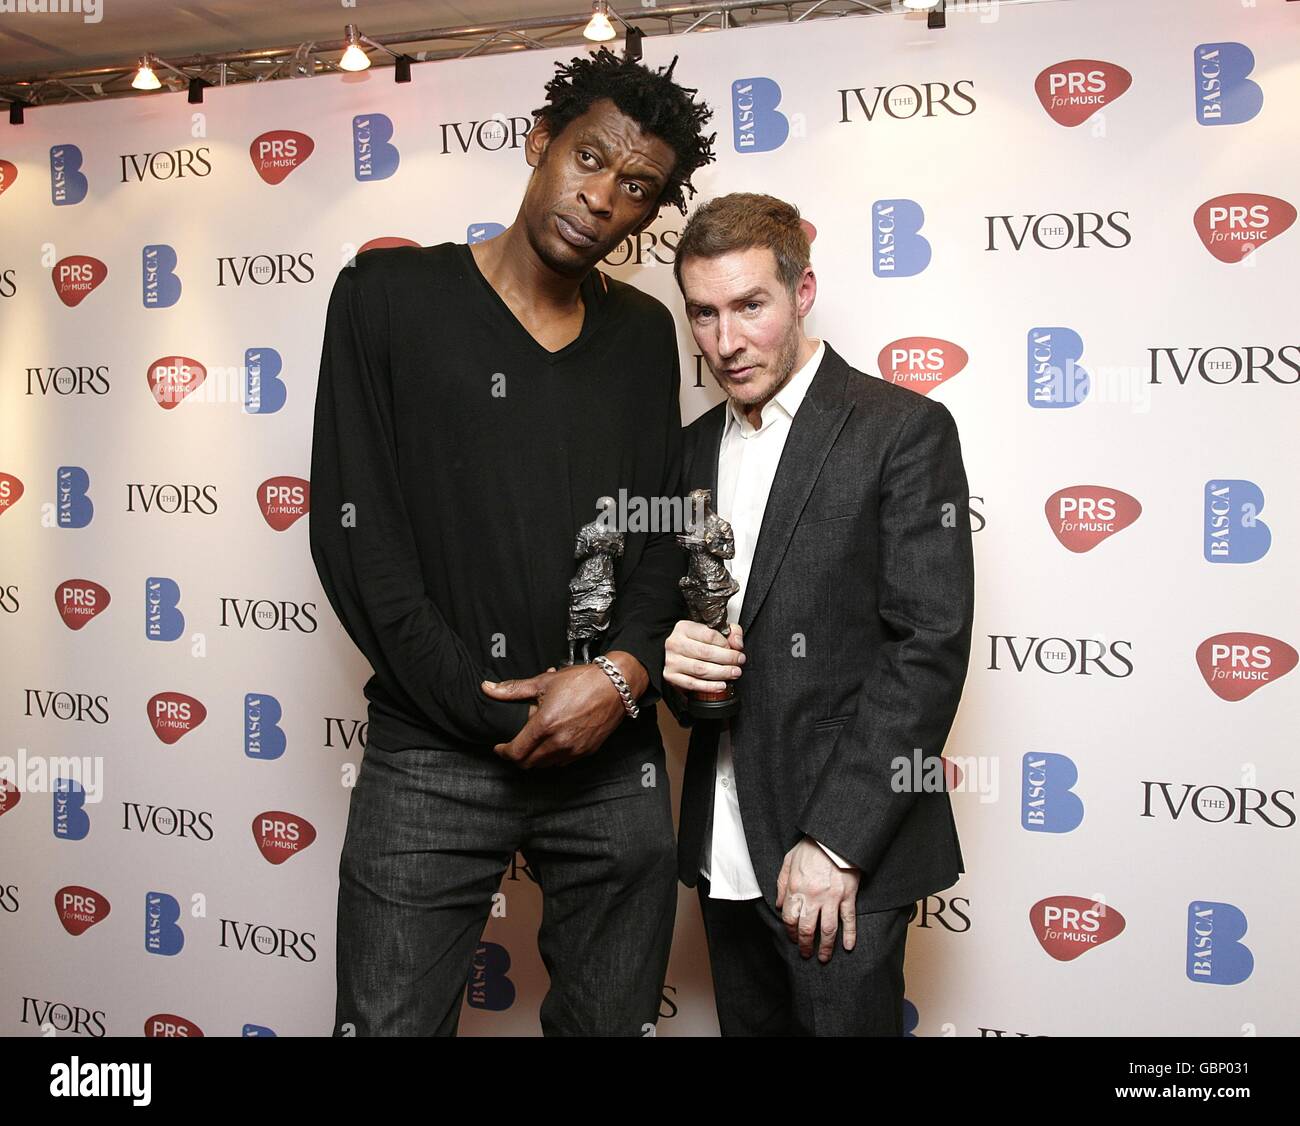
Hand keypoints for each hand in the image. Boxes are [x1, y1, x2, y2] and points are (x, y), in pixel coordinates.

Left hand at [480, 653, 643, 769]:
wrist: (615, 685)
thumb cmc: (581, 681)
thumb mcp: (543, 682)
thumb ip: (513, 689)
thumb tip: (487, 688)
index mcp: (545, 725)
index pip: (516, 752)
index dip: (503, 752)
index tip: (499, 747)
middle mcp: (559, 742)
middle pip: (528, 763)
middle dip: (518, 755)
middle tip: (517, 742)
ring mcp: (574, 750)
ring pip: (545, 765)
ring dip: (536, 756)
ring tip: (539, 735)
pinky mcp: (586, 752)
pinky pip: (562, 762)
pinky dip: (553, 755)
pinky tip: (555, 738)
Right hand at [663, 620, 744, 693]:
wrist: (676, 655)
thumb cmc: (695, 643)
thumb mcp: (712, 630)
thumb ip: (730, 632)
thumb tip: (737, 644)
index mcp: (684, 628)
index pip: (709, 635)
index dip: (726, 644)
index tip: (736, 650)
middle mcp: (675, 643)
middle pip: (706, 652)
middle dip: (727, 659)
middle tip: (739, 662)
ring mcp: (672, 661)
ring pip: (700, 669)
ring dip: (721, 673)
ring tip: (734, 673)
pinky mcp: (672, 676)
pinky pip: (693, 684)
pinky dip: (709, 686)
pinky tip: (721, 686)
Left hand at [775, 837, 860, 962]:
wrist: (833, 837)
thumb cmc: (810, 847)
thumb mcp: (788, 860)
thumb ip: (781, 883)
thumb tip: (777, 905)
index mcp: (796, 888)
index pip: (789, 918)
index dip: (790, 932)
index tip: (793, 938)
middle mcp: (812, 896)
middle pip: (807, 928)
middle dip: (806, 945)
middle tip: (806, 954)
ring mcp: (831, 897)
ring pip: (828, 929)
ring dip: (826, 947)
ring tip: (824, 957)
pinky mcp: (848, 895)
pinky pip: (849, 919)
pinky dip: (849, 934)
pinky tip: (848, 947)